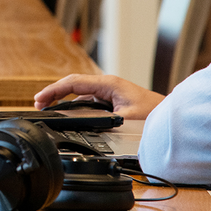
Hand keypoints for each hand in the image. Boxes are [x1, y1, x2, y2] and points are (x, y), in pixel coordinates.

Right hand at [33, 74, 165, 119]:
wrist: (173, 118)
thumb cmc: (156, 115)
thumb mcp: (127, 120)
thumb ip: (103, 121)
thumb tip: (82, 127)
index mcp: (108, 84)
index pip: (72, 82)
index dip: (53, 90)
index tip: (38, 100)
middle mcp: (107, 86)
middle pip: (73, 86)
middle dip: (53, 94)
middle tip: (37, 105)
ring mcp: (109, 94)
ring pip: (79, 94)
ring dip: (63, 101)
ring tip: (47, 109)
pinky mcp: (112, 102)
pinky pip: (87, 102)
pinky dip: (73, 107)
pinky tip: (67, 115)